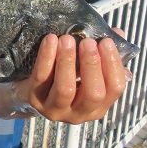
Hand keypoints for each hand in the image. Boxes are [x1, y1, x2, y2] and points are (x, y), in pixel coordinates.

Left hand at [13, 31, 127, 123]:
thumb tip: (117, 33)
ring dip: (68, 60)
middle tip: (88, 42)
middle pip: (93, 94)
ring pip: (65, 88)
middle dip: (92, 64)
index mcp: (98, 107)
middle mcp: (79, 113)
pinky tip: (51, 40)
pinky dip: (47, 56)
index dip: (113, 65)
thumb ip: (102, 54)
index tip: (107, 42)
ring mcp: (55, 109)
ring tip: (67, 39)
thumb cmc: (64, 77)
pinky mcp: (34, 100)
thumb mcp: (85, 70)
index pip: (115, 89)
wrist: (29, 92)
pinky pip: (42, 77)